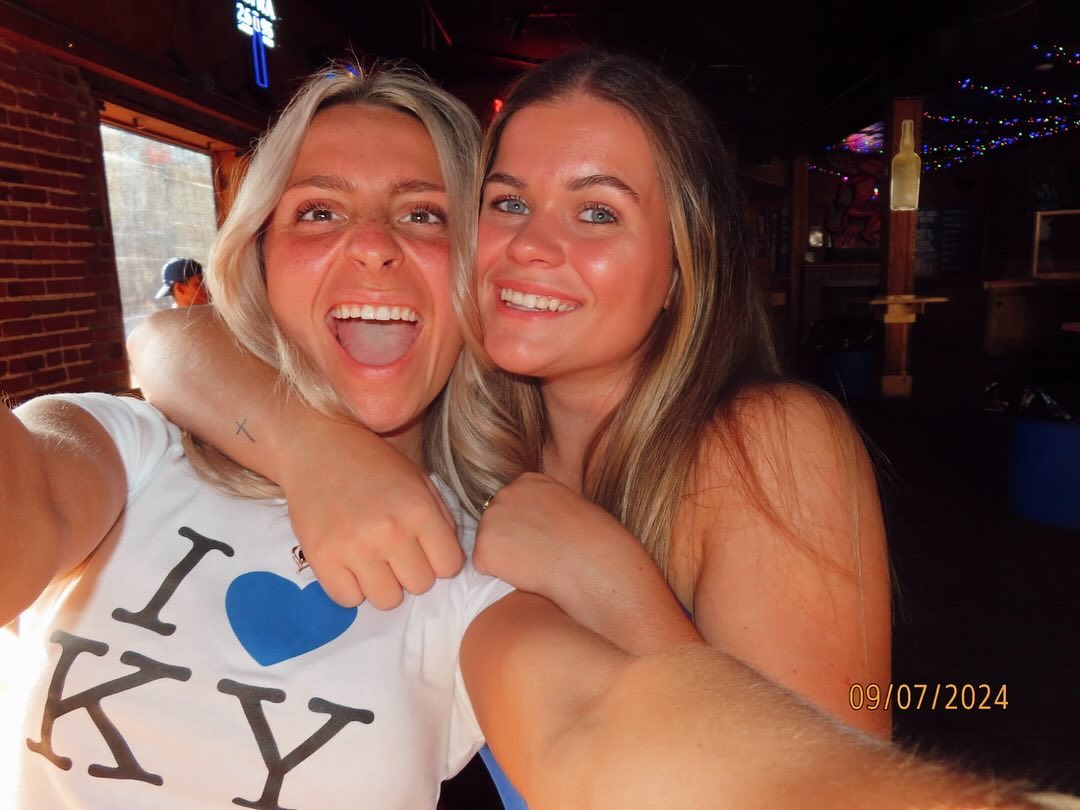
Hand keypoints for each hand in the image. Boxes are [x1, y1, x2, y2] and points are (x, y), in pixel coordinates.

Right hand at [278, 418, 463, 608]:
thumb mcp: (419, 481)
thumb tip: (449, 562)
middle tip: (394, 551)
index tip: (424, 550)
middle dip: (411, 571)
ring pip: (387, 600)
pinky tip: (348, 563)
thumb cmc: (372, 464)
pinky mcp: (321, 558)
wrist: (317, 447)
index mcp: (418, 510)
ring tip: (372, 559)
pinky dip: (351, 587)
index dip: (439, 560)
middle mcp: (389, 532)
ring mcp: (354, 547)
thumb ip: (440, 520)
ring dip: (383, 584)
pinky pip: (348, 600)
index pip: (449, 566)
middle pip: (420, 586)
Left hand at [474, 473, 699, 652]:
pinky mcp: (484, 548)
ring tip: (538, 566)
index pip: (512, 505)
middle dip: (511, 541)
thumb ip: (545, 509)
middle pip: (494, 522)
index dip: (528, 528)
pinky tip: (528, 576)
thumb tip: (532, 527)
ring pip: (488, 545)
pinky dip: (501, 577)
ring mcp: (492, 519)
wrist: (599, 568)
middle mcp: (506, 492)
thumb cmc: (599, 544)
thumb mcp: (573, 509)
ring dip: (506, 560)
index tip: (549, 540)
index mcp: (530, 479)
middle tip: (542, 557)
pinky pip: (484, 568)